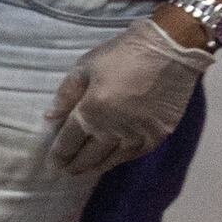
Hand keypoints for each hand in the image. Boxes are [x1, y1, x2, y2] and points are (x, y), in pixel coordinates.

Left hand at [45, 12, 212, 176]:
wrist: (170, 49)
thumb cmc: (122, 54)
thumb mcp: (85, 67)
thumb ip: (66, 95)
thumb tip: (50, 118)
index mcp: (91, 112)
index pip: (69, 141)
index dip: (59, 155)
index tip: (52, 164)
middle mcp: (114, 129)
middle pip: (89, 155)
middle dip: (75, 165)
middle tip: (66, 172)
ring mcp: (139, 134)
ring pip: (112, 159)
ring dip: (97, 167)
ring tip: (86, 171)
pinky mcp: (160, 134)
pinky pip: (136, 153)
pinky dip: (122, 159)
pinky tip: (114, 161)